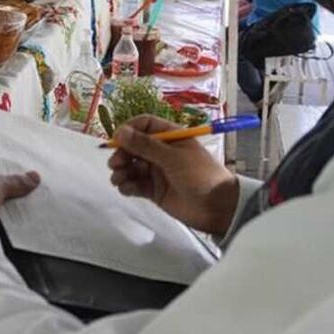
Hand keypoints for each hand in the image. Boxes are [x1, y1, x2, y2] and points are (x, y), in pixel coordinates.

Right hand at [108, 116, 238, 235]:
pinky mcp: (154, 190)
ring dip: (122, 171)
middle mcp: (161, 152)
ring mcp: (157, 171)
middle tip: (116, 164)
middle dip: (122, 154)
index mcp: (170, 137)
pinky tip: (126, 188)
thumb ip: (145, 146)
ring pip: (131, 166)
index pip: (143, 125)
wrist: (218, 208)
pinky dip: (127, 185)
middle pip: (133, 146)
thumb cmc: (200, 175)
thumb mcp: (173, 157)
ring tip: (118, 179)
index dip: (128, 130)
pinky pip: (135, 184)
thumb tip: (120, 132)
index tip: (116, 140)